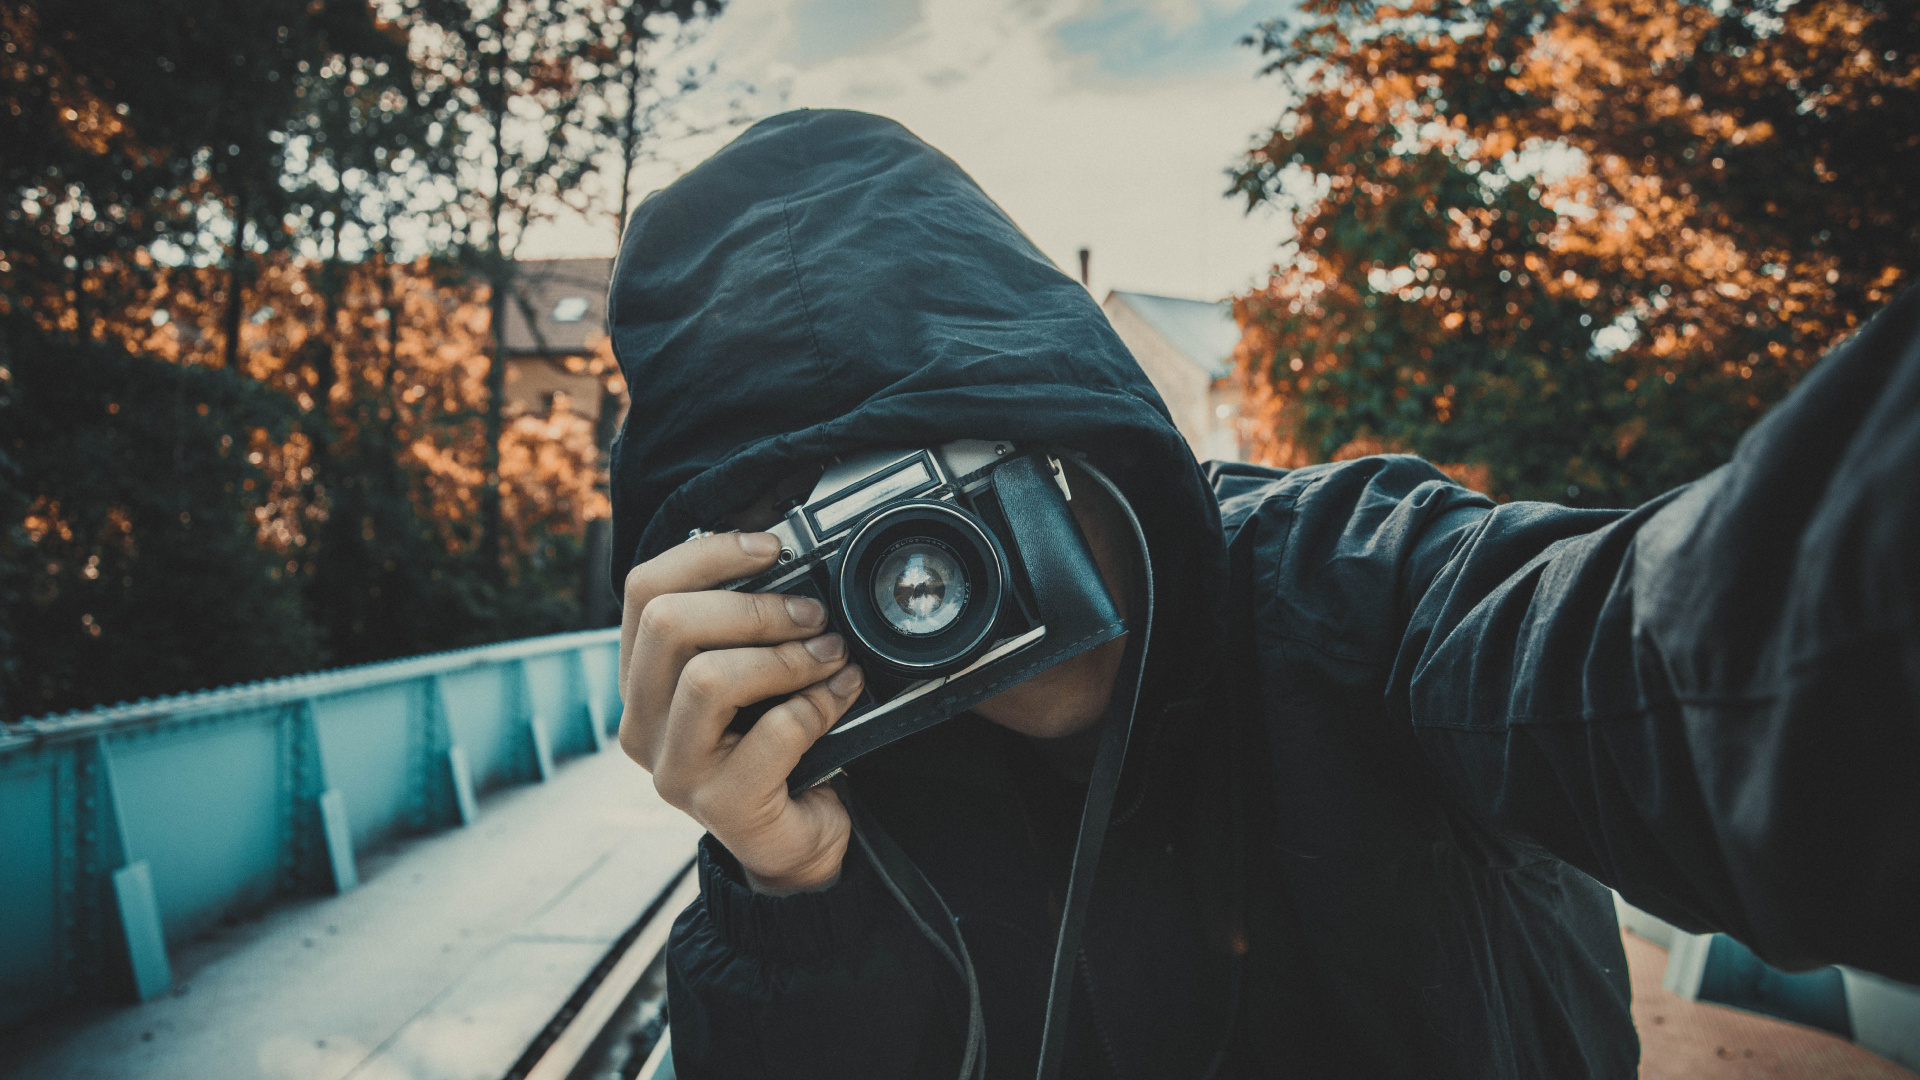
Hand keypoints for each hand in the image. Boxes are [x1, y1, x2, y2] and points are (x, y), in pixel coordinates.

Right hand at [619, 532, 861, 891]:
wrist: (797, 838)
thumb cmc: (776, 745)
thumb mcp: (752, 676)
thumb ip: (748, 628)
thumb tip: (790, 559)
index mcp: (641, 679)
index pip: (644, 590)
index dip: (708, 554)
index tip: (772, 547)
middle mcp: (641, 723)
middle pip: (669, 625)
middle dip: (754, 608)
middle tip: (814, 615)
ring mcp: (675, 770)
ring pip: (709, 678)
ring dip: (786, 657)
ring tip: (832, 655)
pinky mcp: (721, 806)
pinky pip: (773, 732)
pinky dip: (818, 704)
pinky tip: (842, 696)